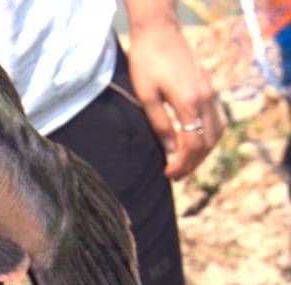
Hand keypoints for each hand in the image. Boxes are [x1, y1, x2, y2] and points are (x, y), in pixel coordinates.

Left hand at [127, 25, 224, 179]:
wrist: (159, 32)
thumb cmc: (146, 62)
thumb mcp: (146, 95)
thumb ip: (159, 124)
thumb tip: (170, 151)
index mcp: (188, 102)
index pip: (193, 144)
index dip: (182, 163)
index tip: (168, 173)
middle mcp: (205, 99)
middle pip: (207, 142)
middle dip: (193, 163)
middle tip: (175, 175)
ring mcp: (209, 92)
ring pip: (216, 132)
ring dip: (203, 152)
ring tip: (185, 163)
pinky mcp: (208, 87)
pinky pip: (216, 119)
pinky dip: (208, 136)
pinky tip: (194, 142)